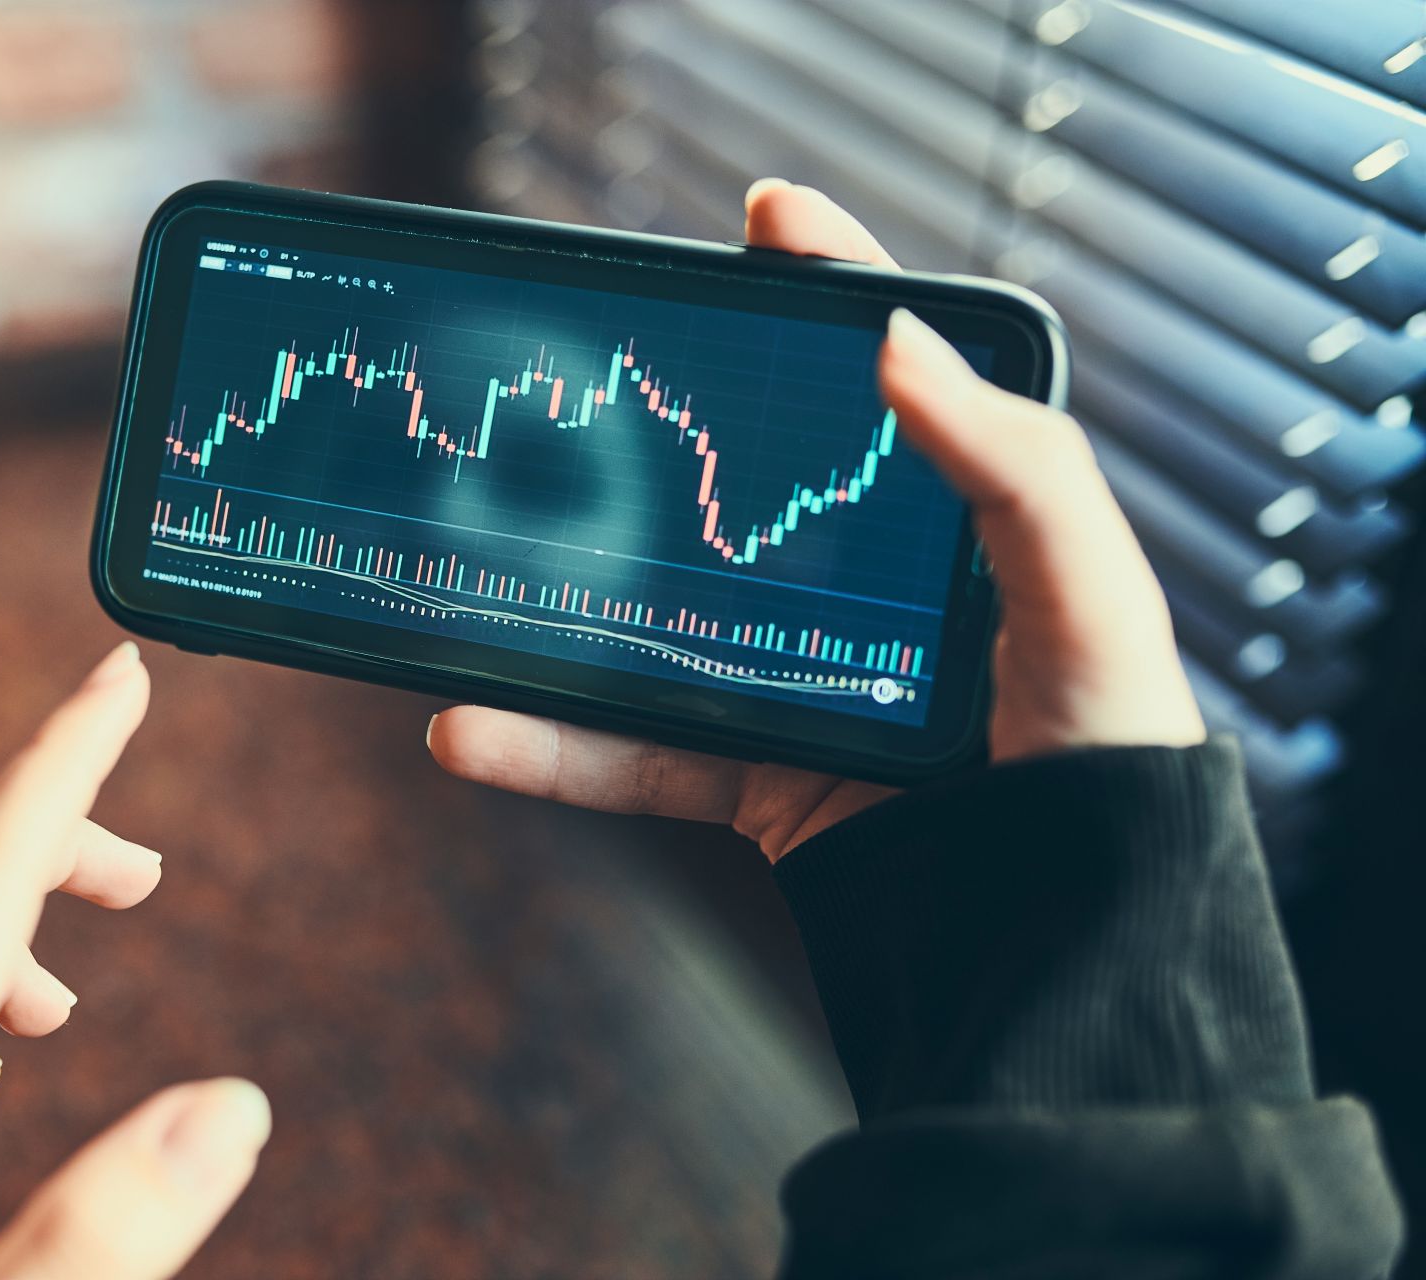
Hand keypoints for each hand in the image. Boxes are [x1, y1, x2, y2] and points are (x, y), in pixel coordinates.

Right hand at [428, 179, 1204, 861]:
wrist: (1065, 949)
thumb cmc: (1110, 763)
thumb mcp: (1088, 601)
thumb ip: (1015, 472)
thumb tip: (898, 341)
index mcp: (960, 525)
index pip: (892, 376)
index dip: (829, 286)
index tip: (764, 219)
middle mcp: (867, 588)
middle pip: (742, 479)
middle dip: (658, 423)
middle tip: (586, 364)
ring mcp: (796, 677)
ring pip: (655, 617)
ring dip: (557, 597)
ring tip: (472, 561)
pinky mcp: (753, 775)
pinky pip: (633, 755)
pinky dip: (550, 751)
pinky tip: (472, 731)